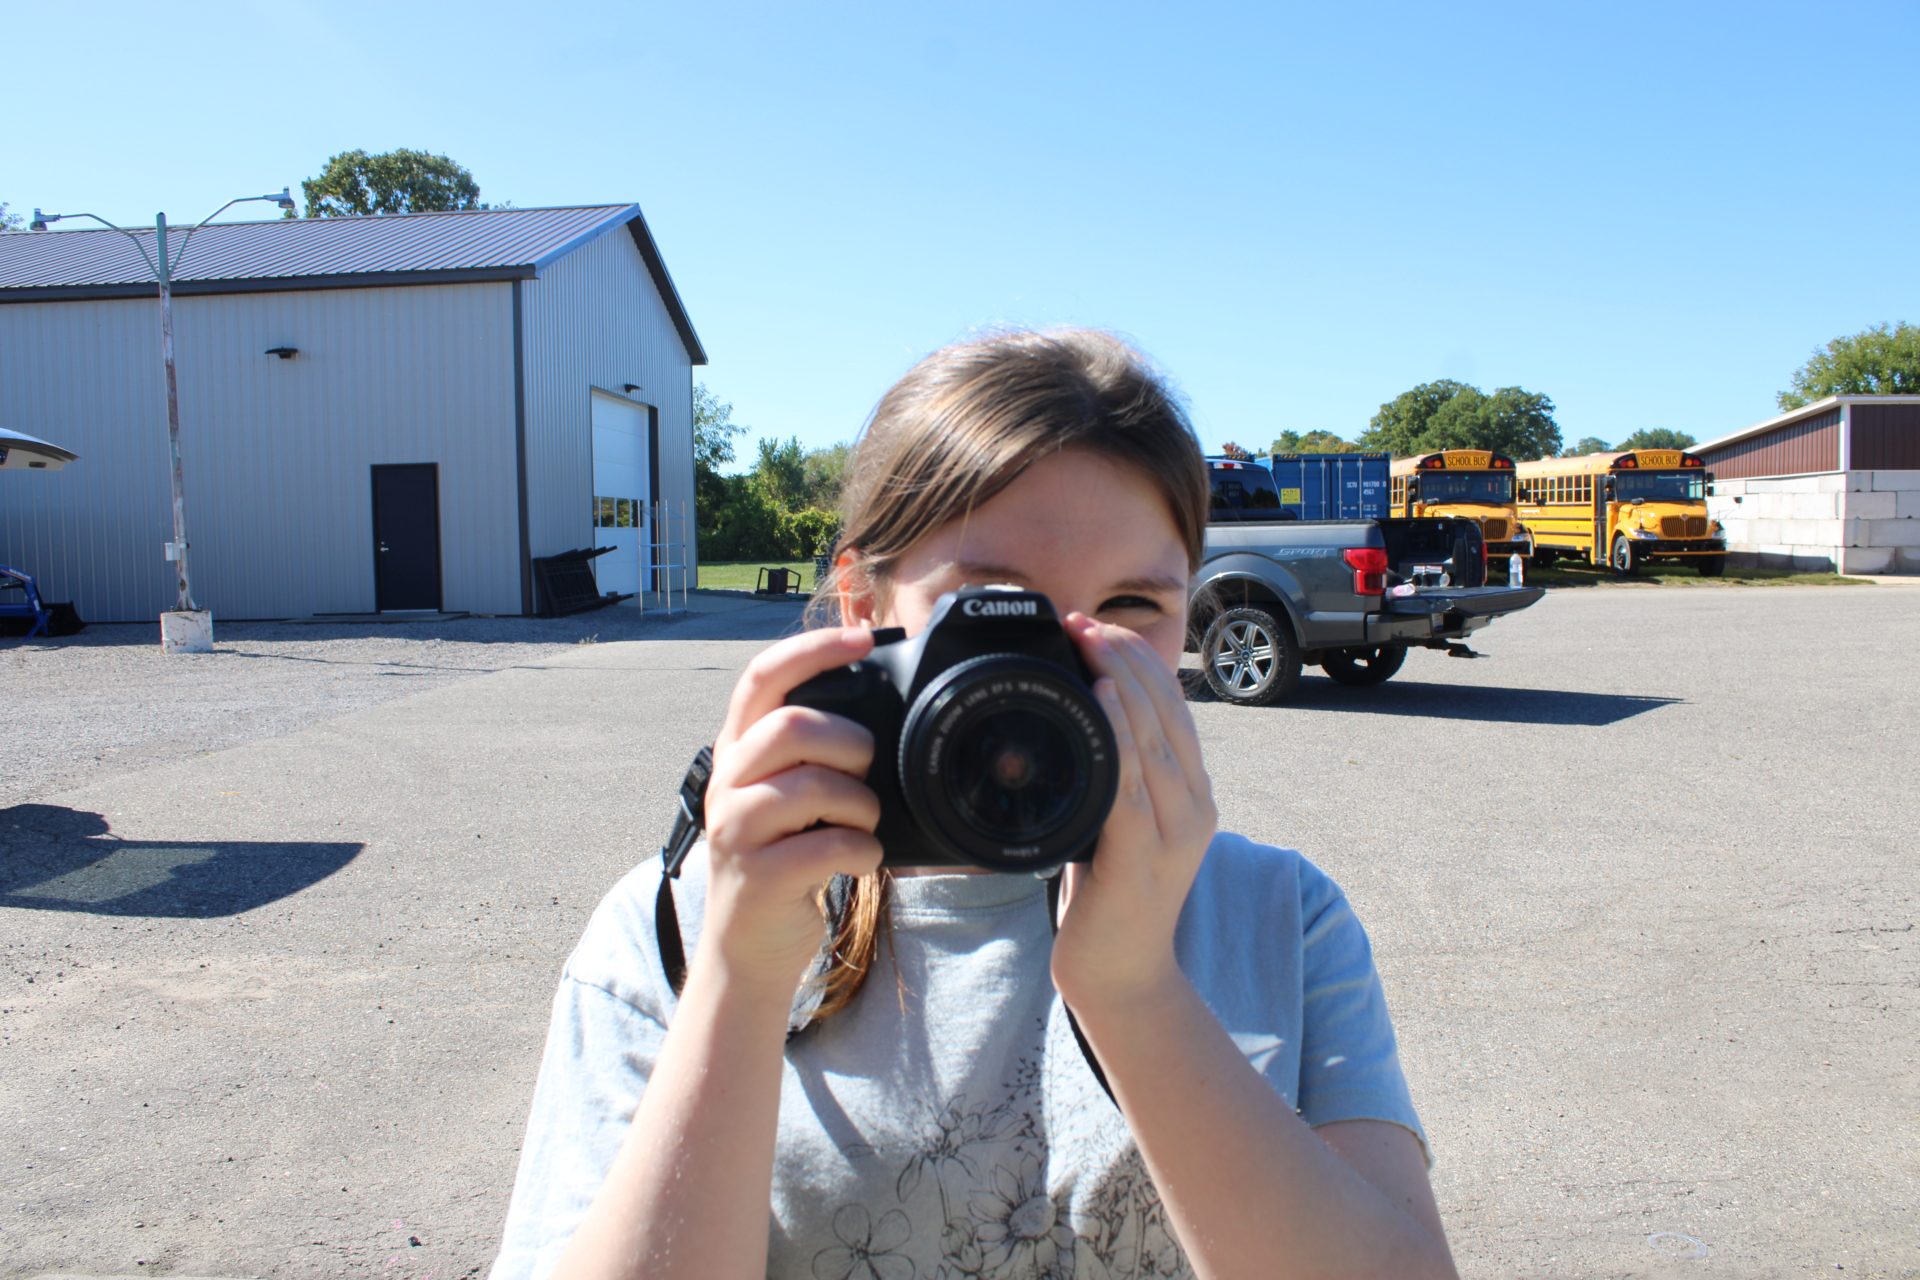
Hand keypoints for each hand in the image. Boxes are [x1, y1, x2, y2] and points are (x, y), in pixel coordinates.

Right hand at [696, 627, 885, 1000]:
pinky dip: (863, 851)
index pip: (762, 677)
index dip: (811, 650)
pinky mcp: (756, 876)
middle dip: (849, 742)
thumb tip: (879, 703)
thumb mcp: (788, 794)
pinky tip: (858, 859)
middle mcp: (728, 781)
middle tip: (864, 769)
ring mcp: (735, 829)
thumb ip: (813, 751)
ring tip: (861, 824)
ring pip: (813, 786)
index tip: (861, 637)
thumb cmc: (784, 858)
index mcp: (739, 750)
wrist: (749, 947)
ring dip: (861, 805)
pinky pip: (829, 846)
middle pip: (791, 725)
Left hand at [1049, 615, 1217, 1009]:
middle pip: (1167, 714)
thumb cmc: (1113, 898)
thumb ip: (1120, 778)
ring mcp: (1174, 834)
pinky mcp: (1142, 859)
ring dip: (1119, 683)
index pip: (1176, 710)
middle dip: (1125, 658)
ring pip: (1152, 740)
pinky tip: (1100, 703)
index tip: (1101, 626)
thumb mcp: (1122, 823)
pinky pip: (1130, 785)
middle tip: (1085, 620)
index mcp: (1193, 795)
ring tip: (1089, 642)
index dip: (1141, 661)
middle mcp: (1195, 807)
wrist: (1122, 975)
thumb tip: (1086, 722)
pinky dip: (1117, 737)